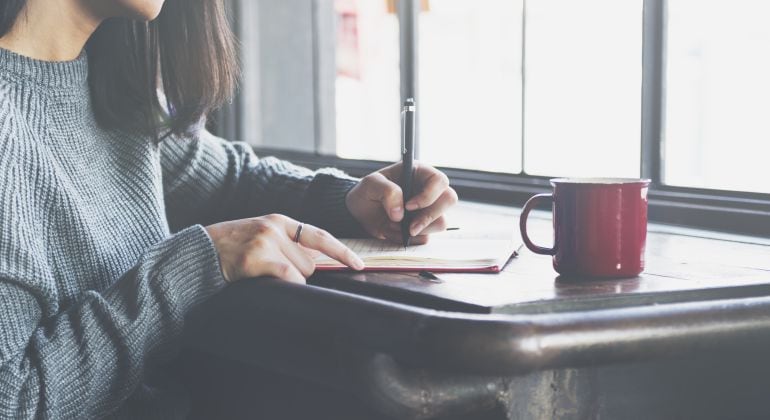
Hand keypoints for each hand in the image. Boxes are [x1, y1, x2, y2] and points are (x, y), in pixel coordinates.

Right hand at [206, 214, 364, 283]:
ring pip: (300, 273)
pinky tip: (268, 283)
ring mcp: (265, 242)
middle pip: (310, 262)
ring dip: (287, 280)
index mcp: (279, 221)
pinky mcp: (256, 258)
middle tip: (270, 271)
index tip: (359, 264)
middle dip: (298, 273)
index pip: (319, 236)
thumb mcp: (261, 236)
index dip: (341, 251)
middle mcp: (275, 228)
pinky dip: (287, 285)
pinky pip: (288, 277)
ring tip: (261, 273)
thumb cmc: (231, 249)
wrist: (199, 251)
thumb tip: (315, 264)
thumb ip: (287, 244)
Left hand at [346, 162, 457, 243]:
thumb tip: (401, 213)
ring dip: (417, 230)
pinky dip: (408, 239)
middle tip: (409, 226)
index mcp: (420, 173)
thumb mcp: (370, 185)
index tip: (409, 206)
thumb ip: (387, 192)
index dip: (429, 195)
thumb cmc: (367, 192)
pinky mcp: (423, 227)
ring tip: (392, 226)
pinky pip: (426, 238)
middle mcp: (429, 191)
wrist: (359, 213)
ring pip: (441, 222)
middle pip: (449, 200)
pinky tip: (392, 231)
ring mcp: (428, 210)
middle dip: (430, 216)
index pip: (439, 181)